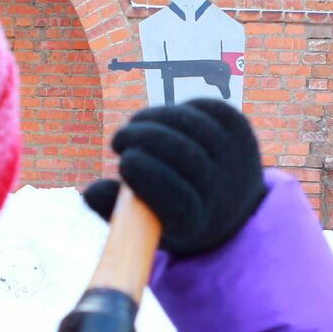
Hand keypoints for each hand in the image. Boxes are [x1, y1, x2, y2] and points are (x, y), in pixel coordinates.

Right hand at [83, 99, 266, 257]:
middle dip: (145, 139)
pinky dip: (178, 109)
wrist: (230, 205)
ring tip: (135, 126)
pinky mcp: (241, 129)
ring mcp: (237, 158)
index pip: (179, 199)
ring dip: (156, 118)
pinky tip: (162, 121)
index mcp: (199, 223)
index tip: (124, 162)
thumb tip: (91, 193)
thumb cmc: (170, 213)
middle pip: (186, 156)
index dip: (150, 176)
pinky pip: (205, 108)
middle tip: (118, 140)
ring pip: (193, 125)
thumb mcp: (139, 222)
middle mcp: (225, 191)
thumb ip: (111, 210)